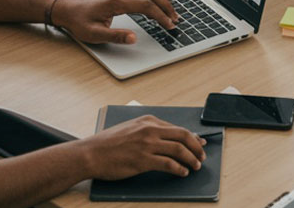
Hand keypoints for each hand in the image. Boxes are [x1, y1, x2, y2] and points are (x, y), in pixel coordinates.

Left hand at [53, 0, 178, 41]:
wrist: (68, 9)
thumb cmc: (79, 21)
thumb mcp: (94, 34)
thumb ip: (115, 36)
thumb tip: (133, 39)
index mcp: (117, 1)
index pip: (146, 6)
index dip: (161, 16)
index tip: (169, 26)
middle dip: (166, 6)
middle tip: (176, 19)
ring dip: (161, 0)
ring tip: (170, 12)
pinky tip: (156, 3)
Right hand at [83, 115, 204, 179]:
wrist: (91, 153)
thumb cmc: (108, 143)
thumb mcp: (131, 128)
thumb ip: (148, 131)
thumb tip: (166, 138)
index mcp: (148, 120)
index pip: (177, 128)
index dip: (192, 137)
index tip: (199, 143)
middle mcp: (150, 130)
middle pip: (183, 136)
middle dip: (196, 146)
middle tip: (202, 155)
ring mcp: (147, 144)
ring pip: (178, 149)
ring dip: (191, 158)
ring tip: (195, 166)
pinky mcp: (143, 160)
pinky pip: (168, 164)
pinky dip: (179, 168)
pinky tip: (182, 172)